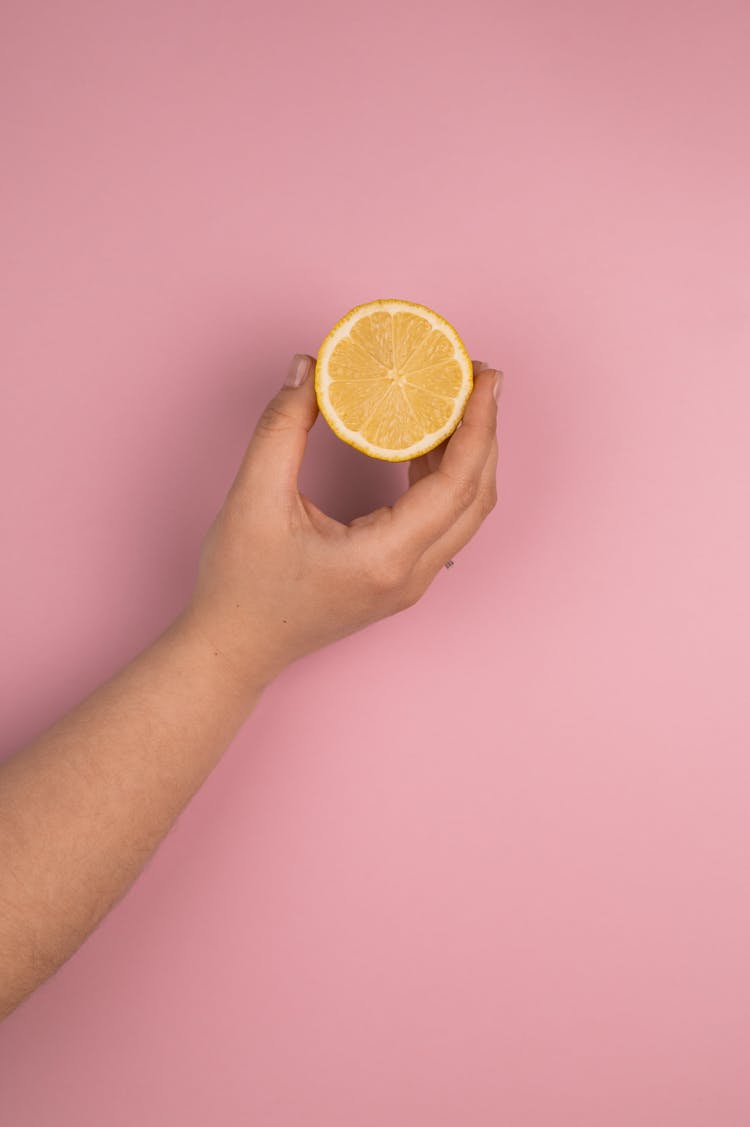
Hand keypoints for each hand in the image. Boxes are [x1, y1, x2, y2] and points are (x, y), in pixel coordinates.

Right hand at [181, 353, 501, 694]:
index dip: (477, 424)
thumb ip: (281, 427)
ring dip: (467, 455)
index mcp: (384, 558)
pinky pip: (440, 522)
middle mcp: (410, 575)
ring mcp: (408, 582)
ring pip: (463, 511)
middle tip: (477, 376)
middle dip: (484, 431)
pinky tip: (423, 442)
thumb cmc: (240, 586)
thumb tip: (309, 368)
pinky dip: (444, 478)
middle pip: (476, 496)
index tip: (485, 376)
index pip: (457, 482)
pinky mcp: (397, 580)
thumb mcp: (252, 498)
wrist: (233, 649)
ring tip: (455, 400)